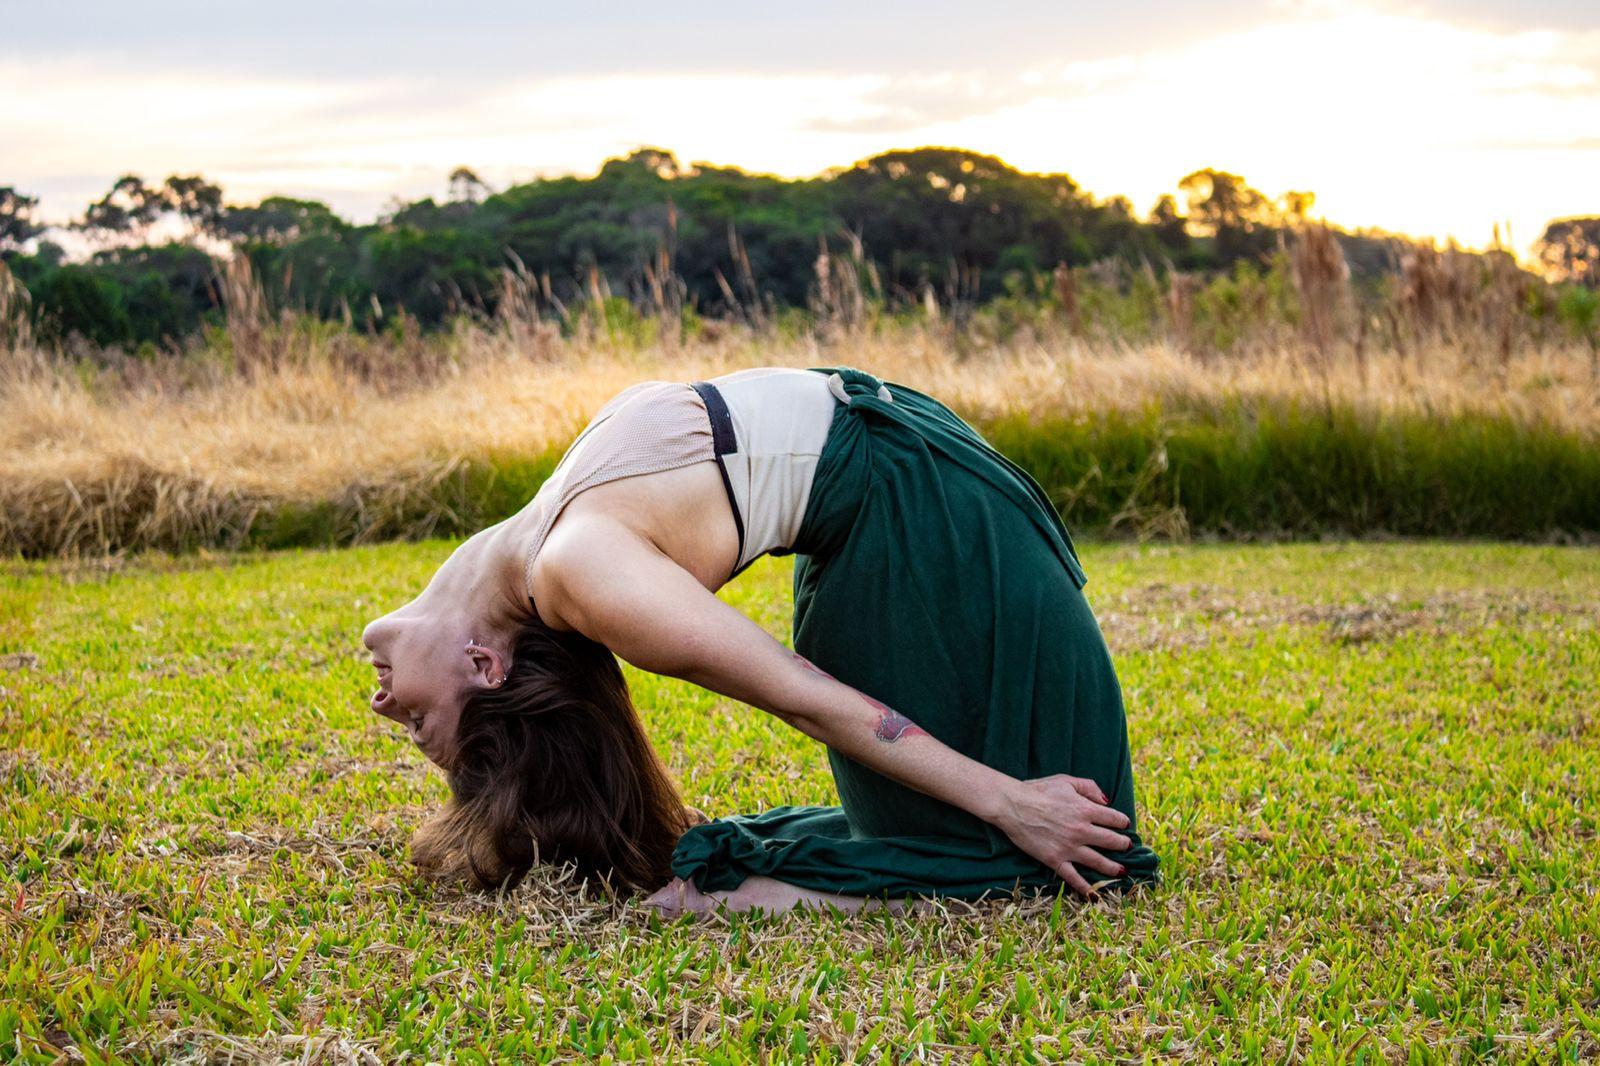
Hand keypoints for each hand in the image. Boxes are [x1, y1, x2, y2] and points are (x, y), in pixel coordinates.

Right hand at [992, 774, 1133, 897]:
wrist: (1013, 805)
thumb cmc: (1038, 790)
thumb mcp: (1066, 781)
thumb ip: (1089, 787)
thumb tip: (1106, 800)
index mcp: (1086, 810)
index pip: (1115, 819)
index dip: (1122, 822)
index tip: (1124, 825)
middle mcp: (1082, 830)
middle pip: (1111, 841)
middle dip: (1123, 844)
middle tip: (1127, 846)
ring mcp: (1069, 847)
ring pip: (1098, 861)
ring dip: (1113, 867)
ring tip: (1121, 870)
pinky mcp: (1055, 860)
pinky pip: (1073, 877)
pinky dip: (1085, 888)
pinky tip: (1094, 895)